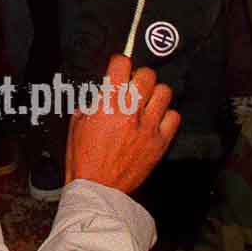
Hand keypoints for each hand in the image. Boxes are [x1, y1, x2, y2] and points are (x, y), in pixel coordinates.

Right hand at [66, 57, 179, 192]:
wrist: (98, 188)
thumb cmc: (84, 158)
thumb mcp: (77, 123)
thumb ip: (93, 102)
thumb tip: (104, 91)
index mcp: (107, 104)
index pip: (121, 64)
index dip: (119, 62)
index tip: (118, 66)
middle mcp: (130, 112)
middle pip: (147, 75)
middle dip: (139, 76)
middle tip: (133, 85)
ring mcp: (148, 127)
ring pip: (164, 92)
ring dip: (155, 94)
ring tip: (147, 102)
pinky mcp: (160, 142)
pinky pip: (174, 117)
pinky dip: (166, 115)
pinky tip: (155, 120)